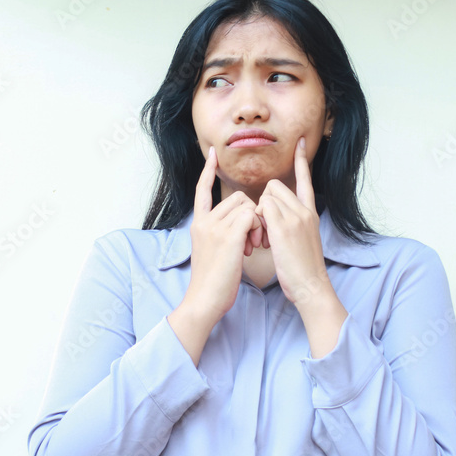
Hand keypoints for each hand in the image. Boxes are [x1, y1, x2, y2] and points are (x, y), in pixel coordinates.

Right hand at [182, 146, 264, 324]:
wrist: (205, 300)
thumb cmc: (213, 282)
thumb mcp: (211, 251)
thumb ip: (220, 234)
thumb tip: (238, 226)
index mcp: (198, 223)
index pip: (202, 189)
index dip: (208, 172)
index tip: (212, 154)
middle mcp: (204, 221)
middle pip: (237, 198)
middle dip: (251, 215)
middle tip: (252, 240)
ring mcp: (214, 227)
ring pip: (246, 205)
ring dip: (256, 223)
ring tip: (251, 247)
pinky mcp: (228, 235)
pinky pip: (251, 216)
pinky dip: (257, 229)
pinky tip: (250, 248)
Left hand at [255, 137, 333, 307]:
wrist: (311, 286)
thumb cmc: (302, 269)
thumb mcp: (303, 240)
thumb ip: (292, 223)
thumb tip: (273, 215)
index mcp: (311, 213)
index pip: (306, 180)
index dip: (302, 161)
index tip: (301, 142)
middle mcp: (306, 210)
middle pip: (276, 186)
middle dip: (264, 203)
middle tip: (266, 229)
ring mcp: (296, 217)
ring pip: (267, 196)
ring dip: (259, 215)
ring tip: (266, 239)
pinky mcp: (285, 226)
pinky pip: (263, 208)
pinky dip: (258, 221)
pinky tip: (265, 241)